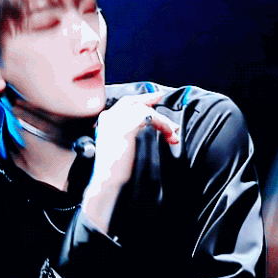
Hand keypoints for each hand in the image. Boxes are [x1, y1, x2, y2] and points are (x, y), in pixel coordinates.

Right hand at [82, 91, 178, 231]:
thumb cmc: (113, 168)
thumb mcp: (118, 143)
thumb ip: (127, 130)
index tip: (154, 96)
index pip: (125, 102)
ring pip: (146, 111)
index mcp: (106, 119)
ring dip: (163, 121)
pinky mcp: (127, 128)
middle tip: (164, 102)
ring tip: (172, 133)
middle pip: (135, 102)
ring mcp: (117, 121)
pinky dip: (162, 125)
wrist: (106, 181)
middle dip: (151, 100)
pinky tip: (168, 134)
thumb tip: (148, 122)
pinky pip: (149, 118)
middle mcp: (110, 117)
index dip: (142, 98)